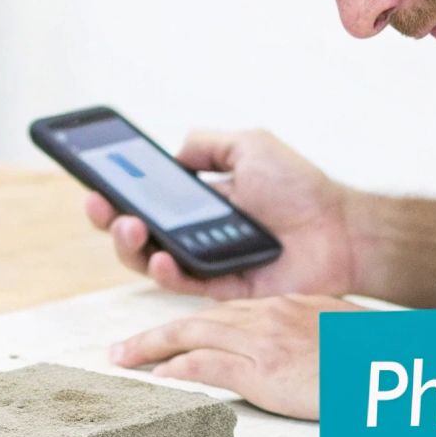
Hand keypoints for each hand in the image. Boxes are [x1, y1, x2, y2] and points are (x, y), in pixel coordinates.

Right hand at [83, 129, 359, 300]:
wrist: (340, 228)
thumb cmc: (301, 189)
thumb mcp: (250, 145)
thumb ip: (207, 145)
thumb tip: (170, 156)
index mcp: (197, 200)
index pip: (143, 199)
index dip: (114, 192)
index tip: (95, 181)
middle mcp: (194, 233)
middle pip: (134, 233)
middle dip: (108, 219)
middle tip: (102, 204)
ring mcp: (204, 263)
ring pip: (148, 261)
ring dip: (129, 245)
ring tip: (130, 225)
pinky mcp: (220, 290)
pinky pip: (182, 285)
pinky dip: (165, 271)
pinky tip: (162, 255)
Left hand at [108, 294, 366, 419]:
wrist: (395, 368)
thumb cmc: (377, 359)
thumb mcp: (342, 335)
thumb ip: (312, 337)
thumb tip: (300, 355)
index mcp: (289, 306)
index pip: (227, 312)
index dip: (193, 323)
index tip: (172, 335)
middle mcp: (270, 315)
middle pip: (200, 319)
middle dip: (158, 333)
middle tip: (124, 347)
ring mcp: (264, 340)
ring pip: (192, 335)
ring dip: (153, 347)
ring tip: (123, 359)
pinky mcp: (262, 369)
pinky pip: (206, 365)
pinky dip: (176, 368)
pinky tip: (156, 377)